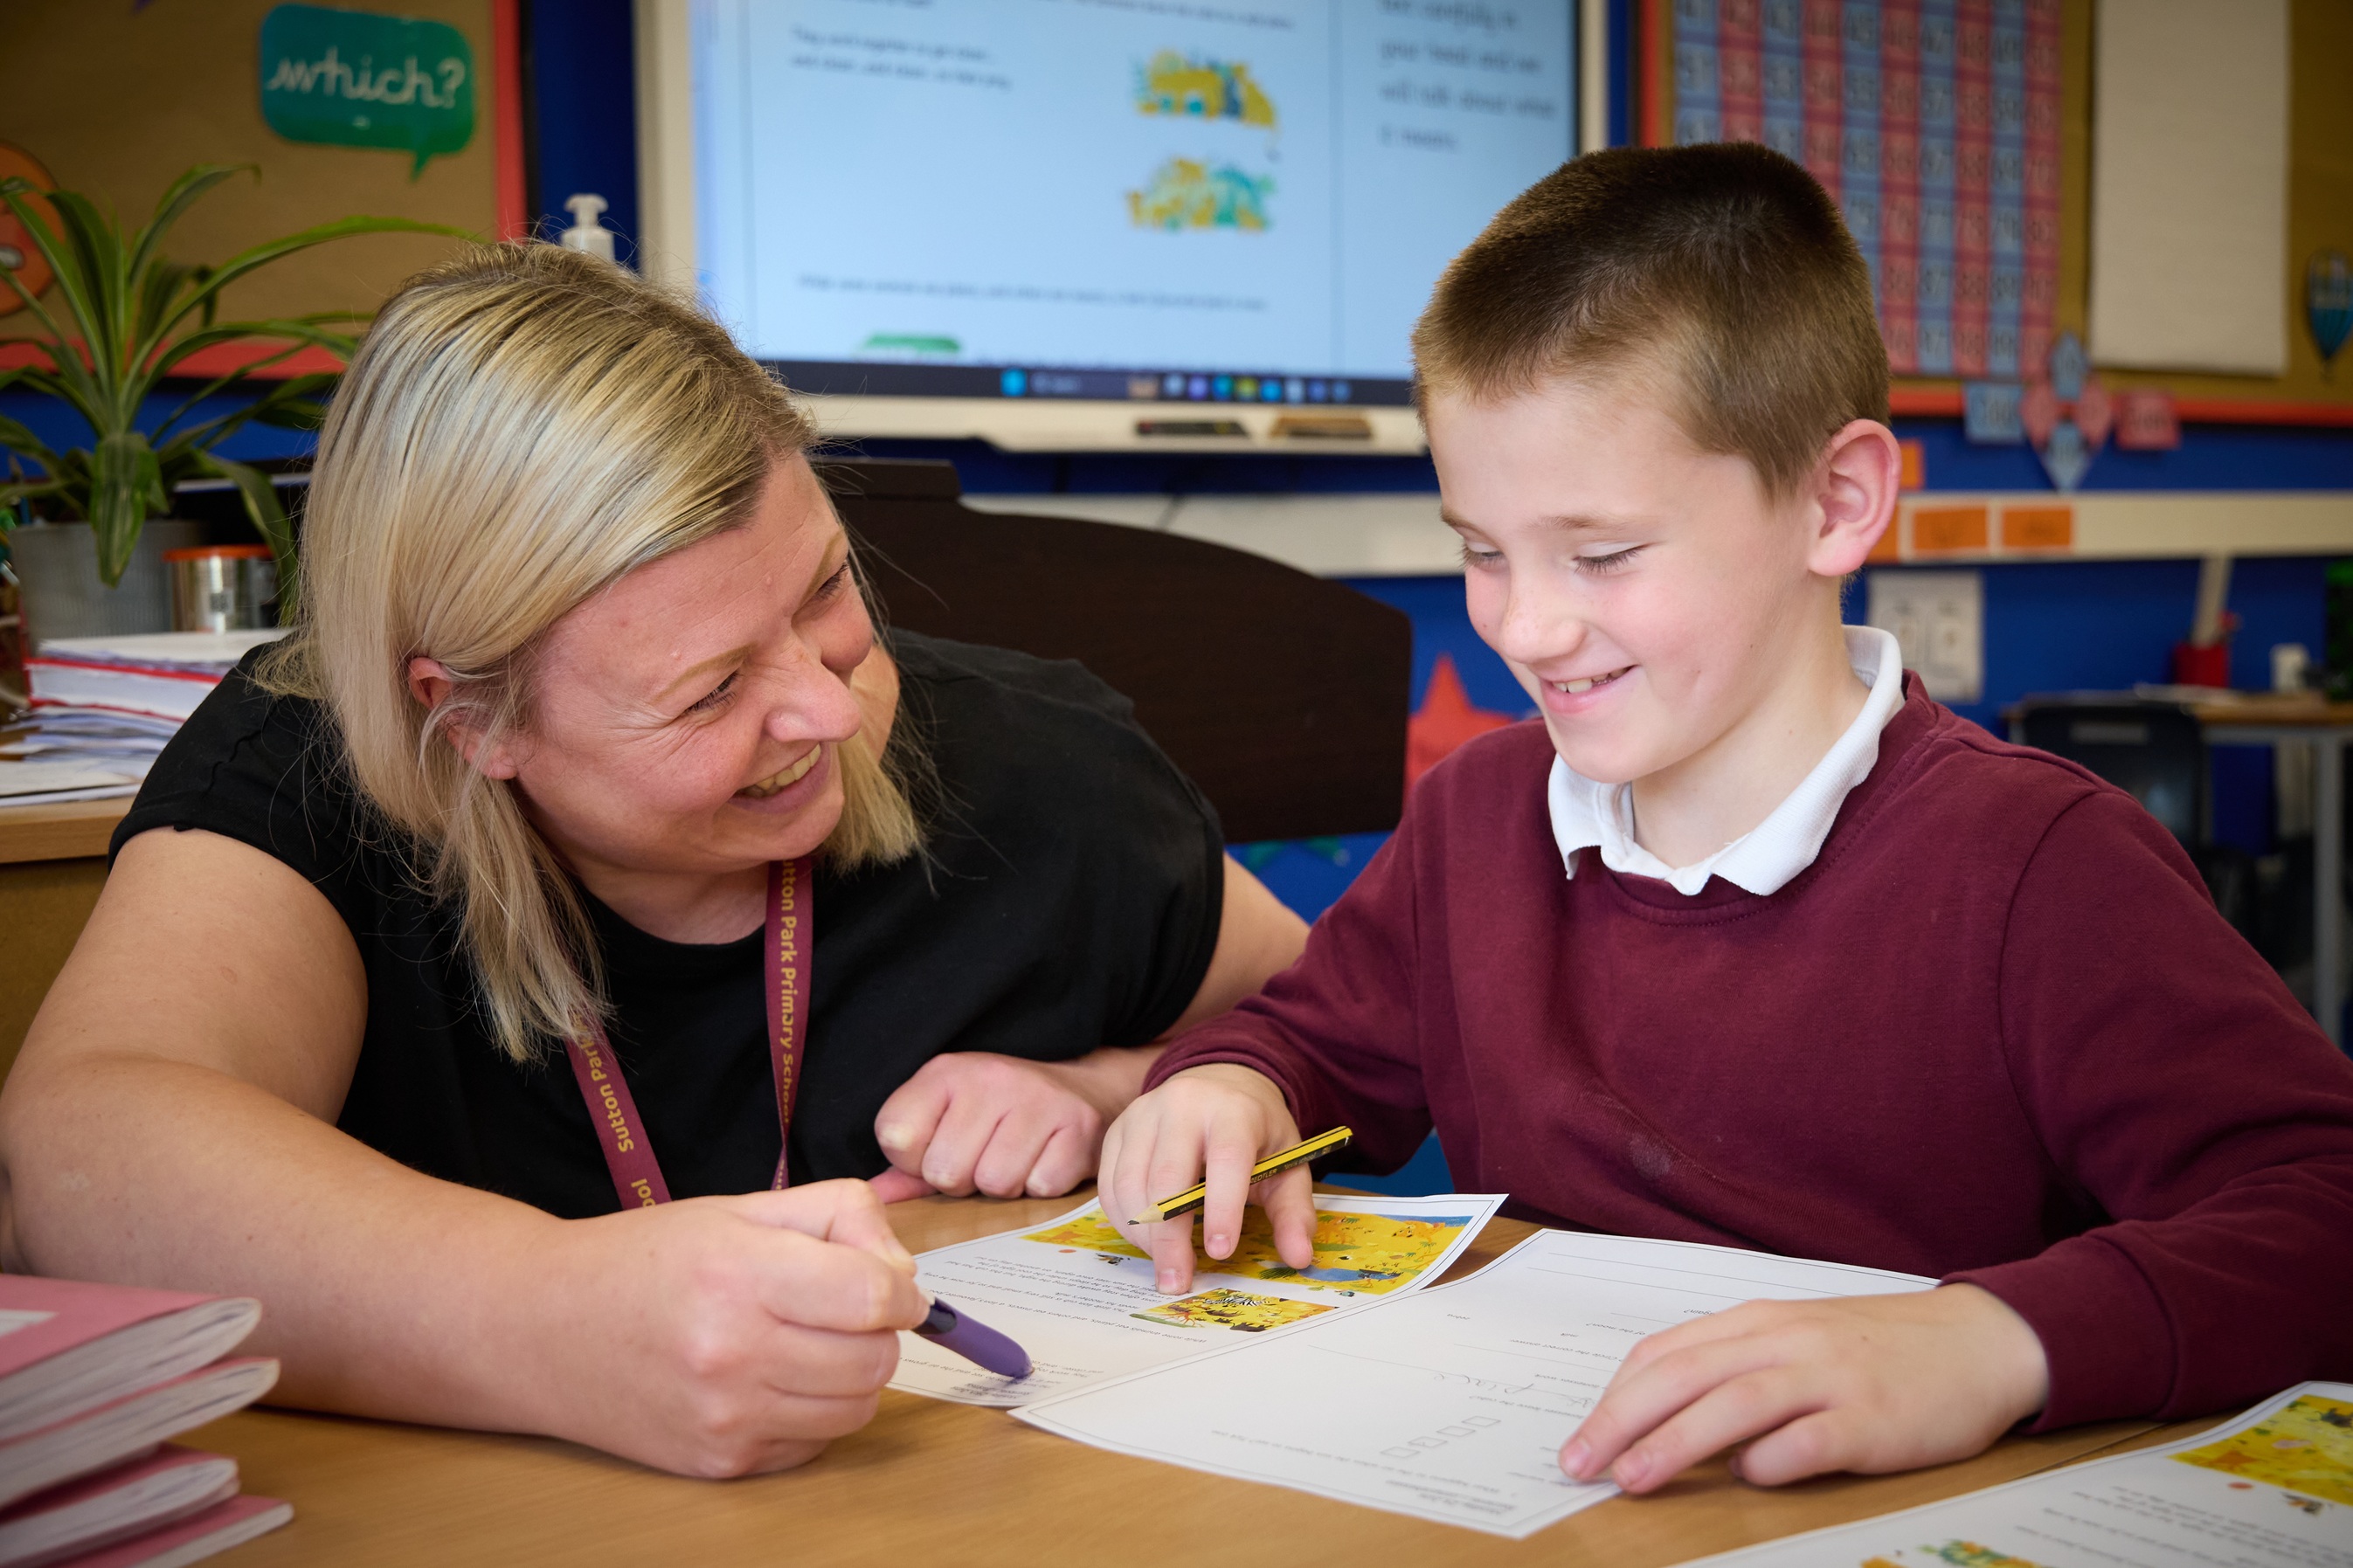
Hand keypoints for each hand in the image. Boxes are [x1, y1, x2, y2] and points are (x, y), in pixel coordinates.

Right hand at [535, 1178, 924, 1477]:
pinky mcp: (719, 1462)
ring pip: (856, 1408)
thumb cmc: (644, 1259)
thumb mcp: (740, 1207)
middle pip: (875, 1358)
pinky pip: (814, 1443)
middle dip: (880, 1330)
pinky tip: (773, 1379)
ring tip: (809, 1341)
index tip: (896, 1284)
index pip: (874, 1296)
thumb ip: (838, 1216)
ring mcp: (726, 1417)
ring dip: (853, 1375)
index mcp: (741, 1274)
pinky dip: (814, 1413)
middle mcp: (734, 1353)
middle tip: (846, 1308)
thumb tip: (904, 1269)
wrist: (540, 1328)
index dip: (904, 1289)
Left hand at [873, 1048, 1156, 1201]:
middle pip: (946, 1171)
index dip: (914, 1161)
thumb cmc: (1000, 1115)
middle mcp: (990, 1077)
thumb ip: (907, 1163)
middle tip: (983, 1160)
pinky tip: (1045, 1161)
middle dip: (963, 1181)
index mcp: (945, 1072)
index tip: (940, 1149)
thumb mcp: (947, 1119)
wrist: (1083, 1090)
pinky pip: (1041, 1186)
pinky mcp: (1078, 1125)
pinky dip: (1042, 1186)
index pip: (895, 1136)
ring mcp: (1038, 1099)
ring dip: (1004, 1186)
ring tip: (1015, 1160)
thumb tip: (872, 1197)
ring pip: (995, 1183)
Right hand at [1099, 1064, 1315, 1294]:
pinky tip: (1146, 1240)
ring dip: (1144, 1234)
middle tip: (1178, 1281)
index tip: (1220, 1252)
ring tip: (1165, 1264)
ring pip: (1130, 1182)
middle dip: (1170, 1237)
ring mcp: (1144, 1114)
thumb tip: (1299, 1257)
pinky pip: (1110, 1183)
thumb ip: (1293, 1211)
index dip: (1221, 1207)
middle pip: (1167, 1175)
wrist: (1219, 1085)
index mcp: (1234, 1110)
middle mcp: (1183, 1104)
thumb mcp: (1287, 1163)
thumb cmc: (1255, 1132)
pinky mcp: (1118, 1128)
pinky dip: (1124, 1221)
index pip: (1226, 1157)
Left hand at [1559, 1283, 2050, 1492]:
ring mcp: (1829, 1378)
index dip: (1615, 1396)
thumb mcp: (1798, 1339)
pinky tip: (1750, 1479)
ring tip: (1630, 1478)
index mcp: (1759, 1322)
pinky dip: (1771, 1461)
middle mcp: (1785, 1342)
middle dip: (1620, 1420)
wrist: (1980, 1342)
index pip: (1666, 1353)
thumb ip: (1736, 1366)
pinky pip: (1808, 1440)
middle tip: (1578, 1462)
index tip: (1581, 1434)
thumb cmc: (1879, 1348)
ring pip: (1733, 1404)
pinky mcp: (1870, 1420)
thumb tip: (1664, 1412)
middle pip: (1684, 1376)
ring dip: (1674, 1442)